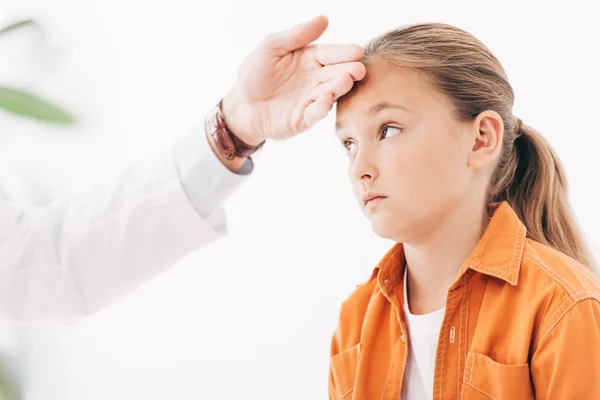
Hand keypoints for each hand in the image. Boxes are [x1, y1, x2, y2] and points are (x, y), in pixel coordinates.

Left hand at [221, 15, 365, 145]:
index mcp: (310, 60)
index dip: (344, 53)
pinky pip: (315, 113)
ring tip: (347, 80)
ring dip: (339, 87)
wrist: (242, 105)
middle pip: (335, 74)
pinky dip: (321, 107)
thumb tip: (324, 19)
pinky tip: (326, 99)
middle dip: (348, 71)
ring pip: (330, 93)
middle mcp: (315, 80)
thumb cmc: (255, 74)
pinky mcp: (304, 119)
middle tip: (359, 69)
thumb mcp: (272, 47)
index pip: (330, 54)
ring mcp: (311, 100)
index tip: (357, 51)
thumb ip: (297, 34)